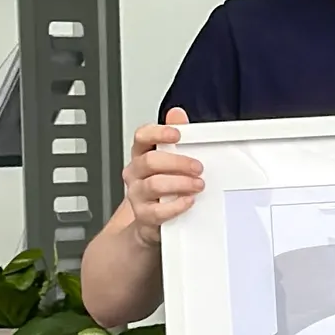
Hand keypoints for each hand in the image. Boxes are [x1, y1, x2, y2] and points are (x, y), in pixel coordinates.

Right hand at [122, 107, 201, 247]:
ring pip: (154, 185)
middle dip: (177, 162)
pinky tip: (188, 200)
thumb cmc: (162, 186)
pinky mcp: (144, 216)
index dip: (158, 132)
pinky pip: (157, 211)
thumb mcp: (169, 159)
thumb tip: (177, 114)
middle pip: (150, 161)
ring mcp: (137, 195)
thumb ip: (174, 137)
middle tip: (198, 167)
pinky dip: (176, 206)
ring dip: (180, 183)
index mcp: (141, 155)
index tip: (177, 133)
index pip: (142, 136)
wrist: (149, 221)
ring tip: (198, 184)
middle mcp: (136, 174)